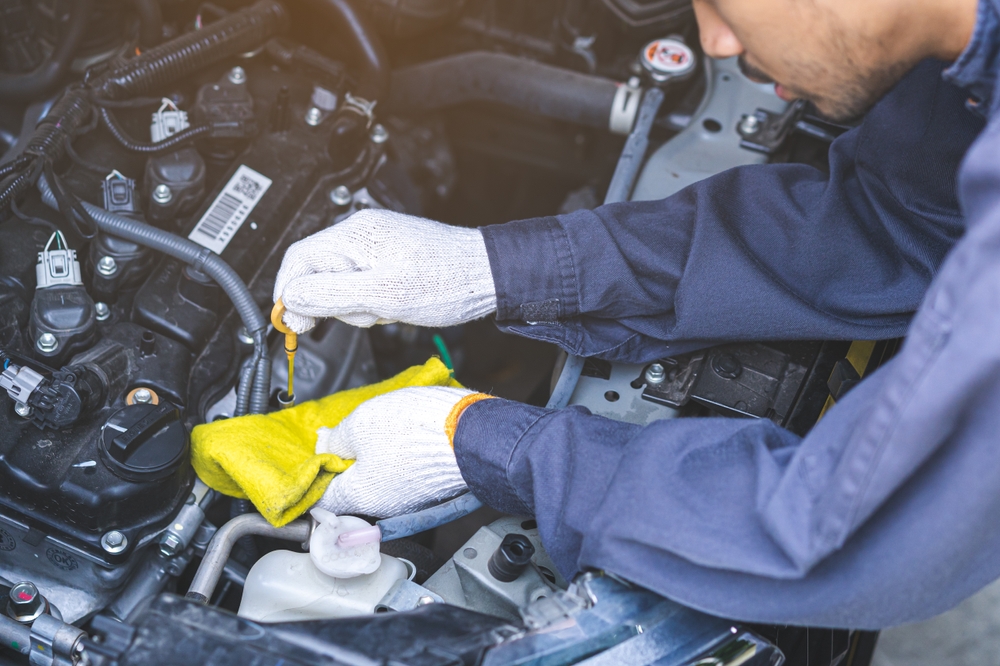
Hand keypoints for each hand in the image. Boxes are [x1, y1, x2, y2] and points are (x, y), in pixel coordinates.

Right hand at [273, 209, 496, 332]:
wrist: (488, 277)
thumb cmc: (447, 281)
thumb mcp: (382, 295)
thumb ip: (331, 295)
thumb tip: (292, 298)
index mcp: (355, 234)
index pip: (298, 260)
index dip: (289, 293)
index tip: (291, 321)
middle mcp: (361, 235)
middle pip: (317, 273)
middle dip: (331, 303)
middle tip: (360, 316)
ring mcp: (376, 247)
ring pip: (340, 284)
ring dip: (356, 306)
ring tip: (386, 310)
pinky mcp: (389, 260)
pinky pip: (362, 285)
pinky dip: (371, 303)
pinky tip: (393, 307)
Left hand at [315, 386, 490, 517]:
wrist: (475, 432)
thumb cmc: (418, 430)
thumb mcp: (362, 423)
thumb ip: (335, 437)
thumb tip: (323, 444)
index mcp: (359, 496)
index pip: (321, 498)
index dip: (315, 475)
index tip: (317, 456)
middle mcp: (384, 507)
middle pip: (352, 487)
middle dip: (348, 461)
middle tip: (350, 432)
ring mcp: (410, 500)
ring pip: (380, 480)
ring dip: (376, 456)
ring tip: (383, 428)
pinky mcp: (431, 488)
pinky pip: (404, 475)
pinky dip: (400, 458)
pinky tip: (407, 434)